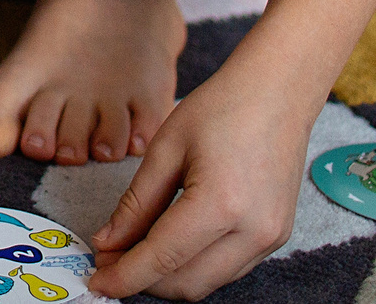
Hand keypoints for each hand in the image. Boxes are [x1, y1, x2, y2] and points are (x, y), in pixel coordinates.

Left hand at [85, 61, 313, 298]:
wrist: (278, 92)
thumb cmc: (222, 107)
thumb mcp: (166, 148)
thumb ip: (135, 204)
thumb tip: (108, 242)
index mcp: (221, 205)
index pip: (162, 258)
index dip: (124, 275)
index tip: (97, 281)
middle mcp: (253, 231)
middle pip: (186, 284)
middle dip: (143, 280)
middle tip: (110, 259)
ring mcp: (270, 238)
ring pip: (207, 283)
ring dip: (168, 277)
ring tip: (136, 250)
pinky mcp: (276, 237)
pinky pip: (227, 268)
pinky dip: (194, 265)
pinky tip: (171, 243)